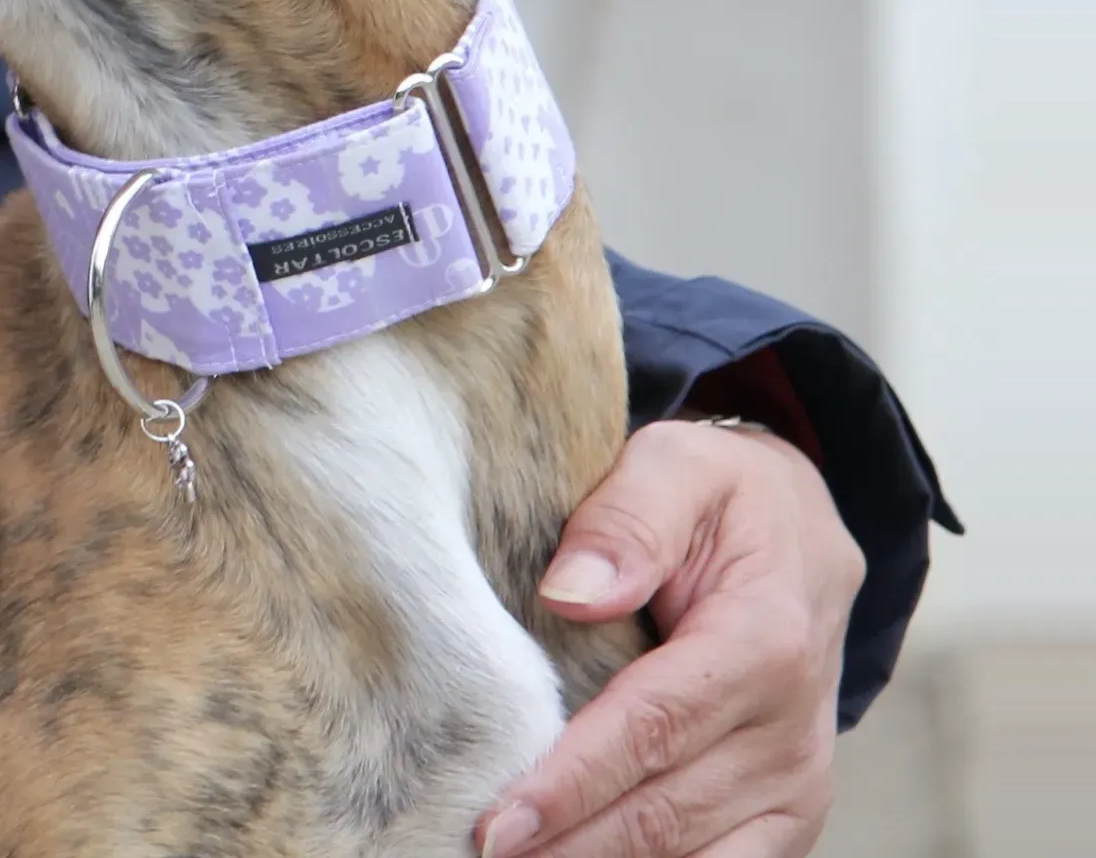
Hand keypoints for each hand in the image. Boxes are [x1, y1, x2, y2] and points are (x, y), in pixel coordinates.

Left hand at [478, 419, 864, 857]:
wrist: (802, 532)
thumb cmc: (723, 496)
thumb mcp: (679, 464)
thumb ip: (628, 520)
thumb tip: (569, 595)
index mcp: (765, 642)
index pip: (653, 727)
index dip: (572, 783)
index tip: (498, 825)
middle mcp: (791, 730)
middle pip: (664, 811)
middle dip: (568, 845)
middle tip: (481, 855)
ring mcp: (797, 783)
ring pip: (692, 855)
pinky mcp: (788, 815)